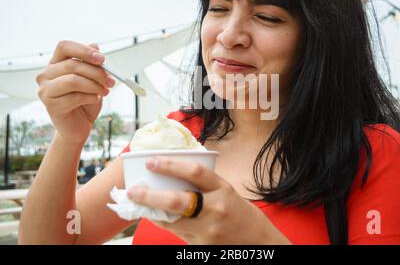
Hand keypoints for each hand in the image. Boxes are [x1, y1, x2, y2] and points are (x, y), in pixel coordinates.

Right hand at [36, 41, 114, 144]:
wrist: (79, 125)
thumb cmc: (85, 100)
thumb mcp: (93, 80)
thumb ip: (92, 64)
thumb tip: (95, 45)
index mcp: (55, 64)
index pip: (64, 47)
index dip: (83, 50)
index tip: (102, 59)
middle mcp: (46, 75)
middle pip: (73, 64)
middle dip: (97, 72)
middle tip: (111, 81)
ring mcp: (45, 91)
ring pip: (74, 80)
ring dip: (95, 85)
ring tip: (105, 91)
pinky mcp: (51, 106)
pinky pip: (75, 97)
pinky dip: (91, 97)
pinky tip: (95, 99)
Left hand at [126, 156, 291, 244]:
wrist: (258, 243)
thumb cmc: (242, 215)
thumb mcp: (228, 193)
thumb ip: (205, 186)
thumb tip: (175, 174)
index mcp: (223, 190)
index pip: (195, 172)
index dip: (171, 165)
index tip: (151, 161)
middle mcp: (215, 209)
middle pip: (177, 201)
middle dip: (150, 195)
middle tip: (133, 190)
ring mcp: (207, 230)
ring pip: (170, 220)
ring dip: (150, 211)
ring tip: (137, 202)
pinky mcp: (200, 245)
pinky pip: (176, 232)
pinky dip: (162, 222)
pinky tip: (153, 215)